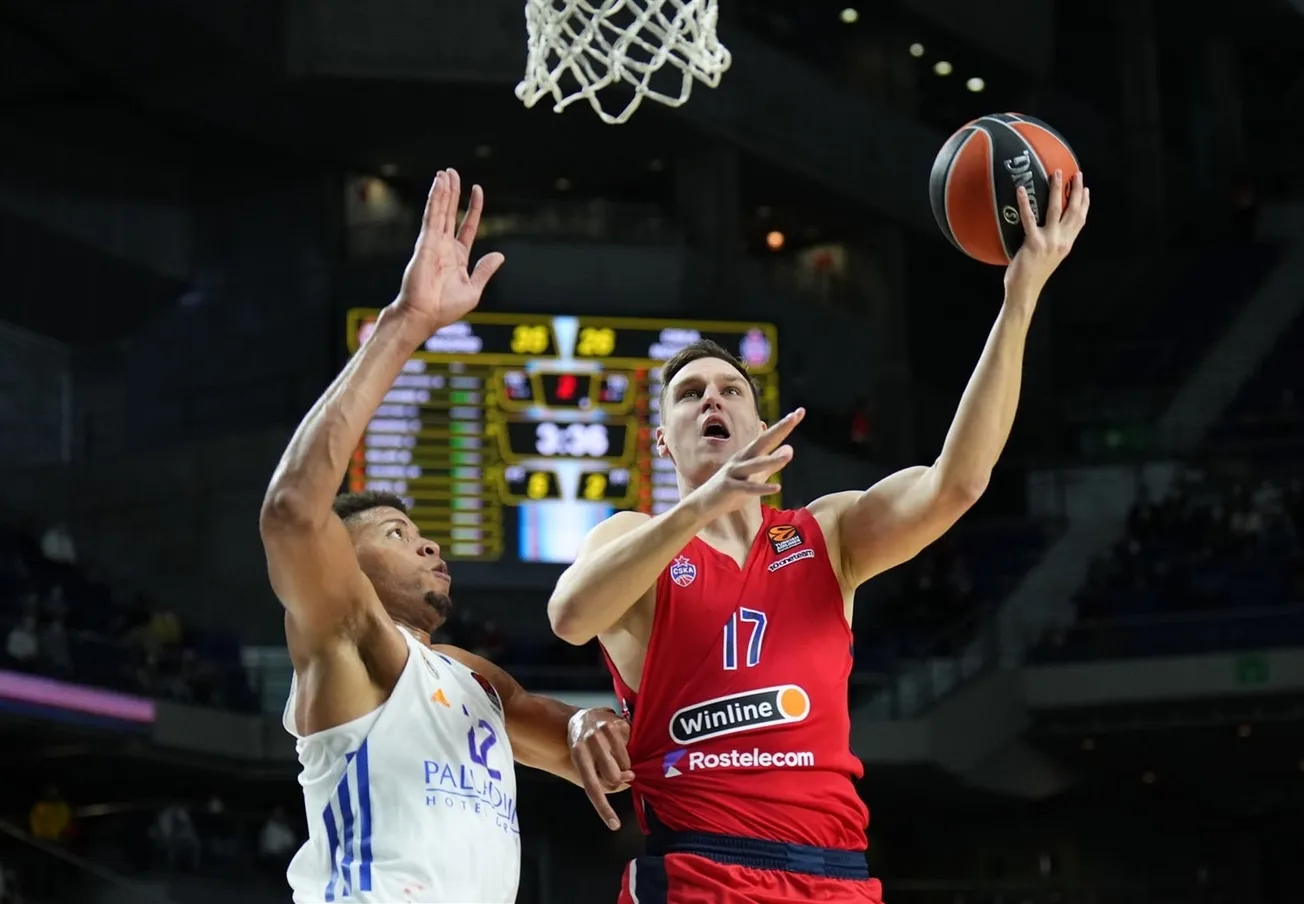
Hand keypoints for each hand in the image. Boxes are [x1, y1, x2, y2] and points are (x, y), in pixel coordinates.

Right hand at [392, 169, 505, 335]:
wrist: (424, 315)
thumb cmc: (444, 308)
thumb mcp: (474, 289)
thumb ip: (485, 271)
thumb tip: (499, 256)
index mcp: (458, 257)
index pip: (468, 226)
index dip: (473, 209)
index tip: (477, 191)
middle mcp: (445, 246)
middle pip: (451, 212)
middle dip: (453, 193)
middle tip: (453, 173)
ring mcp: (434, 242)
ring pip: (440, 210)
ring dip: (443, 190)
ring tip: (446, 172)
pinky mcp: (425, 241)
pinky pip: (432, 215)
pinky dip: (436, 198)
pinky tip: (439, 183)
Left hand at [568, 708, 633, 829]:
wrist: (580, 719)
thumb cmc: (582, 749)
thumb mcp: (583, 765)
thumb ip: (603, 780)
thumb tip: (630, 779)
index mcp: (578, 755)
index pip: (592, 787)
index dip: (604, 808)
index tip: (614, 825)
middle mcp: (590, 741)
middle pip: (614, 777)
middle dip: (617, 778)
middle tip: (611, 768)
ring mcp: (605, 730)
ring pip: (626, 764)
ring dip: (623, 764)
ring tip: (612, 753)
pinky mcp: (618, 722)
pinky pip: (632, 747)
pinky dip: (628, 750)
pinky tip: (618, 743)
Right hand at [687, 408, 804, 516]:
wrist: (704, 503)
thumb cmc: (732, 488)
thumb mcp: (755, 475)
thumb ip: (772, 464)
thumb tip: (790, 449)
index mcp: (749, 454)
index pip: (770, 437)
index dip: (784, 425)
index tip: (800, 411)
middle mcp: (741, 459)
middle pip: (762, 441)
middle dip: (778, 429)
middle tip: (794, 417)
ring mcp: (734, 472)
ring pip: (755, 464)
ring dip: (772, 460)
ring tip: (789, 455)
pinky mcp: (729, 487)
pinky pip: (748, 488)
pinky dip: (762, 488)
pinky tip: (777, 487)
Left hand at [1004, 169, 1089, 301]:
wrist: (1025, 291)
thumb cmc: (1032, 275)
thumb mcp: (1049, 257)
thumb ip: (1052, 242)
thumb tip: (1047, 228)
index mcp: (1066, 244)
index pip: (1080, 220)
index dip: (1085, 204)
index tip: (1086, 189)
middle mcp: (1062, 241)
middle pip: (1074, 211)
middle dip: (1077, 190)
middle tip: (1077, 173)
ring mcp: (1049, 241)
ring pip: (1057, 209)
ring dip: (1057, 189)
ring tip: (1057, 173)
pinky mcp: (1034, 243)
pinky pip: (1029, 219)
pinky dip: (1025, 203)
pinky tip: (1022, 190)